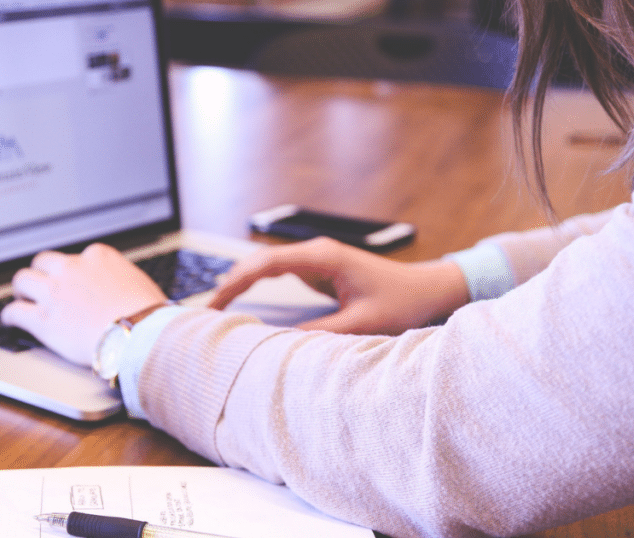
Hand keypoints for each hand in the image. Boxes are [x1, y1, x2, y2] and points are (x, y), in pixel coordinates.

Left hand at [0, 243, 167, 365]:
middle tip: (41, 286)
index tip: (70, 280)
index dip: (70, 271)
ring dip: (22, 290)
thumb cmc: (148, 315)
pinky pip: (15, 311)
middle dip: (41, 273)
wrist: (140, 335)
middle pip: (43, 262)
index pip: (75, 257)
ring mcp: (55, 293)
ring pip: (23, 280)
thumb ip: (120, 280)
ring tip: (22, 299)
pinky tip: (11, 320)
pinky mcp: (43, 319)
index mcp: (98, 256)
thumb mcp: (138, 283)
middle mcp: (72, 268)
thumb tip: (122, 289)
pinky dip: (10, 316)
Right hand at [208, 237, 469, 334]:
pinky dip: (257, 287)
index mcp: (324, 257)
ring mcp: (317, 260)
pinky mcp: (319, 270)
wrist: (428, 290)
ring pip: (266, 267)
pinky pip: (279, 275)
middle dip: (230, 283)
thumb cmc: (402, 302)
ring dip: (241, 283)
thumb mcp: (361, 324)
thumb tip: (279, 344)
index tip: (215, 303)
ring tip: (216, 309)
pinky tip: (241, 303)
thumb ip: (321, 333)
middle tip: (205, 311)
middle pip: (259, 262)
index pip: (267, 264)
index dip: (237, 282)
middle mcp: (316, 253)